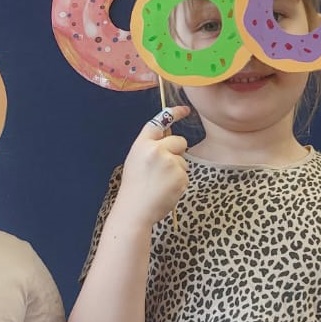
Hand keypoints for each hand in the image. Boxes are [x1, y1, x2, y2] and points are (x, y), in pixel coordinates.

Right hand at [112, 106, 189, 227]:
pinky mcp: (179, 176)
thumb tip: (169, 136)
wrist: (135, 210)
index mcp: (141, 144)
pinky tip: (166, 190)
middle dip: (177, 152)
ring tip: (160, 183)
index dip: (174, 113)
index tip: (186, 110)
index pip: (159, 122)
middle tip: (163, 169)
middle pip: (179, 141)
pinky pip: (185, 174)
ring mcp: (169, 162)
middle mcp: (155, 149)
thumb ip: (151, 147)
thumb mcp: (136, 160)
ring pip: (183, 160)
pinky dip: (179, 182)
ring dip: (177, 170)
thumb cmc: (135, 188)